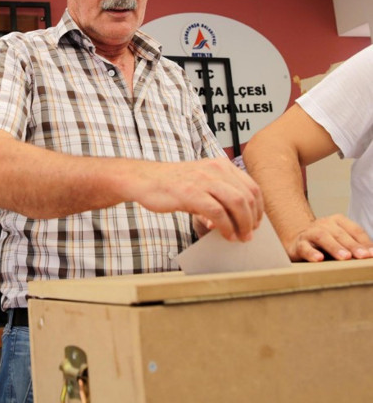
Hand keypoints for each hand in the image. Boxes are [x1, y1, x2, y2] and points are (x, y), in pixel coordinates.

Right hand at [132, 158, 262, 241]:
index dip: (258, 208)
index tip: (256, 222)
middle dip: (253, 219)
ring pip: (237, 202)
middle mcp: (215, 169)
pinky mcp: (191, 193)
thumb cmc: (171, 184)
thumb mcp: (200, 184)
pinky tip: (226, 235)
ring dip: (243, 224)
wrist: (144, 179)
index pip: (251, 186)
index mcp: (220, 165)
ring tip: (241, 237)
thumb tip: (234, 219)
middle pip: (248, 196)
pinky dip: (226, 226)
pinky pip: (218, 212)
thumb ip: (218, 197)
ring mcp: (203, 180)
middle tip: (250, 234)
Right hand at [285, 214, 372, 261]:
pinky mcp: (298, 244)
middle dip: (352, 245)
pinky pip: (305, 247)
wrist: (297, 241)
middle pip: (340, 234)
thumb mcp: (341, 240)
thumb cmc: (325, 243)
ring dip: (335, 247)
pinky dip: (311, 253)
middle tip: (363, 256)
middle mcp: (324, 224)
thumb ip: (354, 245)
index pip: (354, 230)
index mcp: (338, 221)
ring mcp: (310, 233)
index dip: (364, 242)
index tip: (372, 254)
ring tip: (345, 257)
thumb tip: (371, 255)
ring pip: (322, 237)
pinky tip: (319, 259)